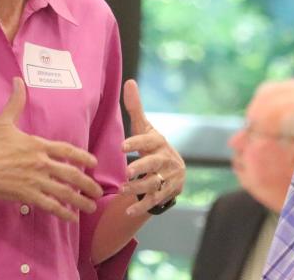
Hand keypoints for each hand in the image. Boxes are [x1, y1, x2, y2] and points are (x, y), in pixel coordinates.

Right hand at [0, 78, 102, 221]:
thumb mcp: (3, 120)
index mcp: (38, 145)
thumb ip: (15, 102)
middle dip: (88, 184)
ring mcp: (35, 180)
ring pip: (65, 192)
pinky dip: (63, 212)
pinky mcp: (26, 195)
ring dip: (80, 200)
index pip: (68, 151)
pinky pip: (50, 205)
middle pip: (72, 174)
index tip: (94, 163)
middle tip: (98, 191)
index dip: (83, 157)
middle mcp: (41, 163)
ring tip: (91, 206)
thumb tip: (18, 80)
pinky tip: (72, 217)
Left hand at [120, 79, 185, 215]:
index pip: (149, 141)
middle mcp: (166, 159)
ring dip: (139, 187)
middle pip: (154, 163)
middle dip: (141, 167)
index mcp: (159, 142)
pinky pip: (155, 200)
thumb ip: (135, 108)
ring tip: (124, 189)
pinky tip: (128, 211)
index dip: (136, 143)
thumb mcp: (145, 128)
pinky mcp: (169, 192)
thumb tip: (129, 81)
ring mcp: (169, 177)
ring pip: (155, 183)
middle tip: (127, 172)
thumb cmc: (151, 146)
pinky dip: (142, 207)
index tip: (121, 147)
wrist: (172, 171)